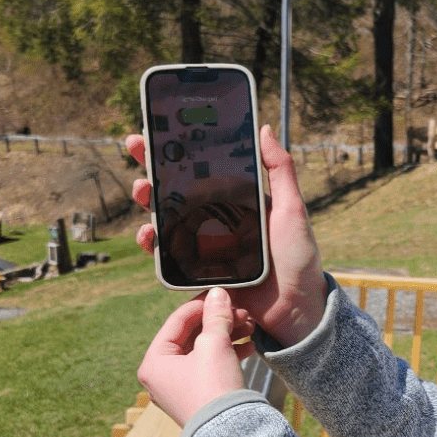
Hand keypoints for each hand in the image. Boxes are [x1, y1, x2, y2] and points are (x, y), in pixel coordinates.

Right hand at [129, 124, 329, 347]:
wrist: (293, 308)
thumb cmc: (298, 257)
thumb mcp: (292, 209)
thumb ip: (280, 170)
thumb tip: (264, 129)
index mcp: (238, 200)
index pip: (205, 169)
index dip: (182, 150)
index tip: (162, 128)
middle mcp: (217, 219)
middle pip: (178, 189)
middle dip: (154, 167)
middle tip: (138, 147)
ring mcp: (204, 244)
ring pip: (167, 217)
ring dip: (148, 201)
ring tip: (142, 189)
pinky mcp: (195, 270)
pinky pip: (167, 254)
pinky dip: (153, 241)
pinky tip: (148, 232)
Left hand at [138, 287, 255, 425]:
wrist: (229, 433)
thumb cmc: (212, 387)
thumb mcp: (214, 344)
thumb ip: (216, 315)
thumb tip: (218, 292)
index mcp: (154, 362)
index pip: (178, 320)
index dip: (203, 304)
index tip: (224, 294)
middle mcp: (162, 374)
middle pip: (192, 334)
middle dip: (220, 321)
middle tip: (242, 311)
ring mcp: (180, 386)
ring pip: (204, 348)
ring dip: (228, 334)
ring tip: (250, 326)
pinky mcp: (198, 394)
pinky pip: (211, 364)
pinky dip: (228, 352)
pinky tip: (249, 345)